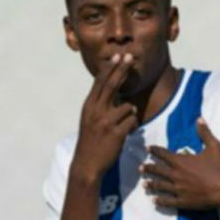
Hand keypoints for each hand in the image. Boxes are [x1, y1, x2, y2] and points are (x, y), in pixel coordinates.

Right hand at [72, 53, 138, 178]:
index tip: (117, 56)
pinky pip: (132, 121)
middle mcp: (96, 111)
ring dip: (129, 115)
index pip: (100, 83)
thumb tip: (114, 91)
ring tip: (121, 127)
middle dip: (122, 69)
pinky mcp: (116, 132)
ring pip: (128, 107)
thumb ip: (100, 105)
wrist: (87, 164)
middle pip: (112, 85)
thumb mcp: (90, 119)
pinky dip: (132, 127)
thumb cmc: (91, 141)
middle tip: (130, 57)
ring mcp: (106, 121)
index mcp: (89, 106)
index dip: (110, 69)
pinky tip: (124, 134)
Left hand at [141, 118, 219, 209]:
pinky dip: (160, 201)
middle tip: (140, 168)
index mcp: (181, 161)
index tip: (148, 149)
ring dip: (151, 184)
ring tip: (144, 184)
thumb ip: (204, 133)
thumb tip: (199, 119)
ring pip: (160, 186)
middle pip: (158, 170)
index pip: (164, 154)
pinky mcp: (183, 201)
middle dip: (148, 168)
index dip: (155, 150)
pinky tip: (155, 201)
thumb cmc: (219, 167)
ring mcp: (178, 189)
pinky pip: (168, 201)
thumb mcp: (213, 146)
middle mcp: (176, 175)